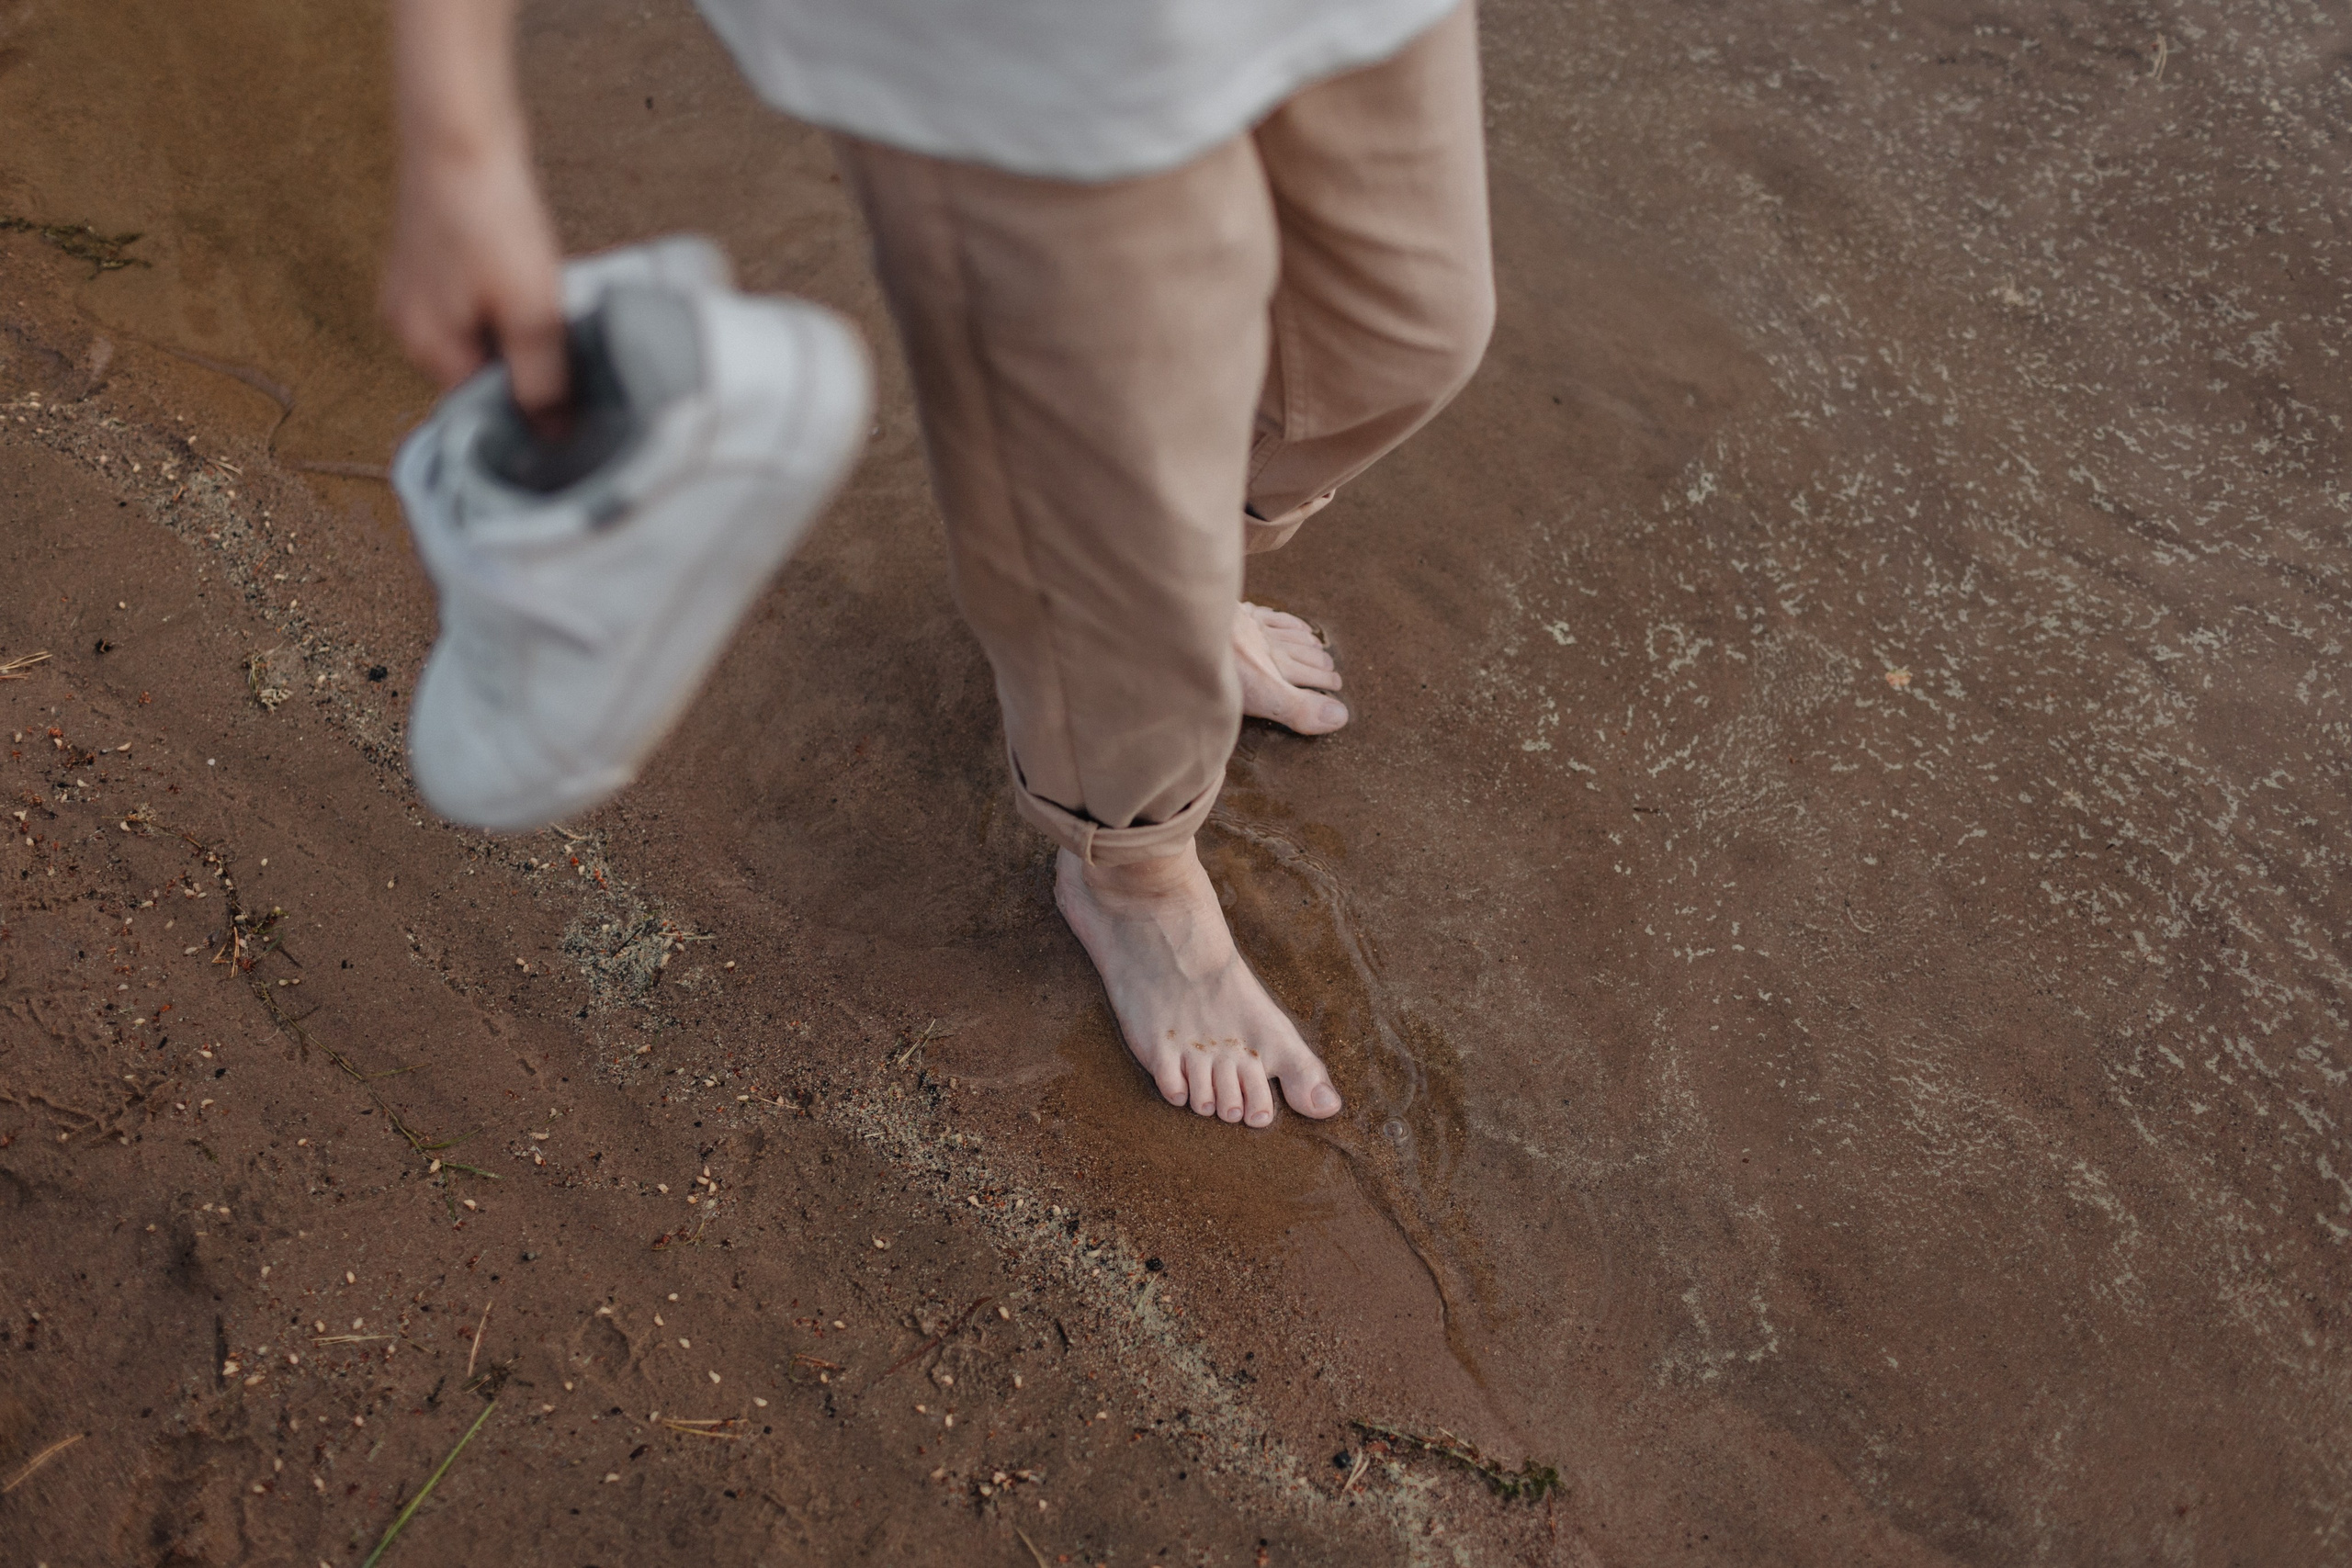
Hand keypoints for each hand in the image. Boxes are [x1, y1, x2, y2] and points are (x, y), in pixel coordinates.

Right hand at [379, 0, 566, 415]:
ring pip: (482, 331)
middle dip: (525, 360)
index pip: (481, 406)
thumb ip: (542, 381)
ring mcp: (416, 286)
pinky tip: (528, 269)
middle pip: (480, 370)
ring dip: (519, 325)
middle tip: (559, 331)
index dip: (528, 405)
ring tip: (542, 293)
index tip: (568, 393)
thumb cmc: (486, 214)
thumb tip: (552, 432)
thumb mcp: (531, 314)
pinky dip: (507, 293)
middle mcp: (408, 322)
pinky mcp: (433, 256)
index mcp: (423, 346)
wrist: (460, 130)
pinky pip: (477, 296)